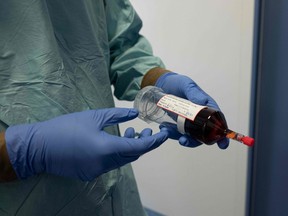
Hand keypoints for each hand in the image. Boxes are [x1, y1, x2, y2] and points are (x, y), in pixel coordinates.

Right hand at [5, 108, 167, 180]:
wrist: (39, 146)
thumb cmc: (66, 127)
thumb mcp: (94, 116)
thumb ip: (118, 116)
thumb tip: (135, 114)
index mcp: (107, 149)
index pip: (139, 148)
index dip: (154, 141)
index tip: (164, 134)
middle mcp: (105, 164)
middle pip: (133, 156)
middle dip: (143, 144)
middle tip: (146, 130)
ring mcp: (97, 171)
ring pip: (123, 161)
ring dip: (130, 148)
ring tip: (132, 132)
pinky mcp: (90, 173)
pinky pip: (111, 164)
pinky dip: (118, 154)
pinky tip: (115, 142)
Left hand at [155, 72, 228, 148]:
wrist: (162, 84)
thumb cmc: (178, 83)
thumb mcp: (186, 84)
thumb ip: (194, 92)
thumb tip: (202, 102)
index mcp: (206, 106)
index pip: (217, 121)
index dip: (221, 133)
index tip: (222, 144)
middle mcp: (199, 116)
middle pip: (203, 133)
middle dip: (196, 141)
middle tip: (184, 140)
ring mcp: (188, 121)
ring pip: (190, 136)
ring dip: (183, 139)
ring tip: (173, 135)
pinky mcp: (177, 123)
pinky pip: (176, 132)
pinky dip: (170, 134)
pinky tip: (163, 130)